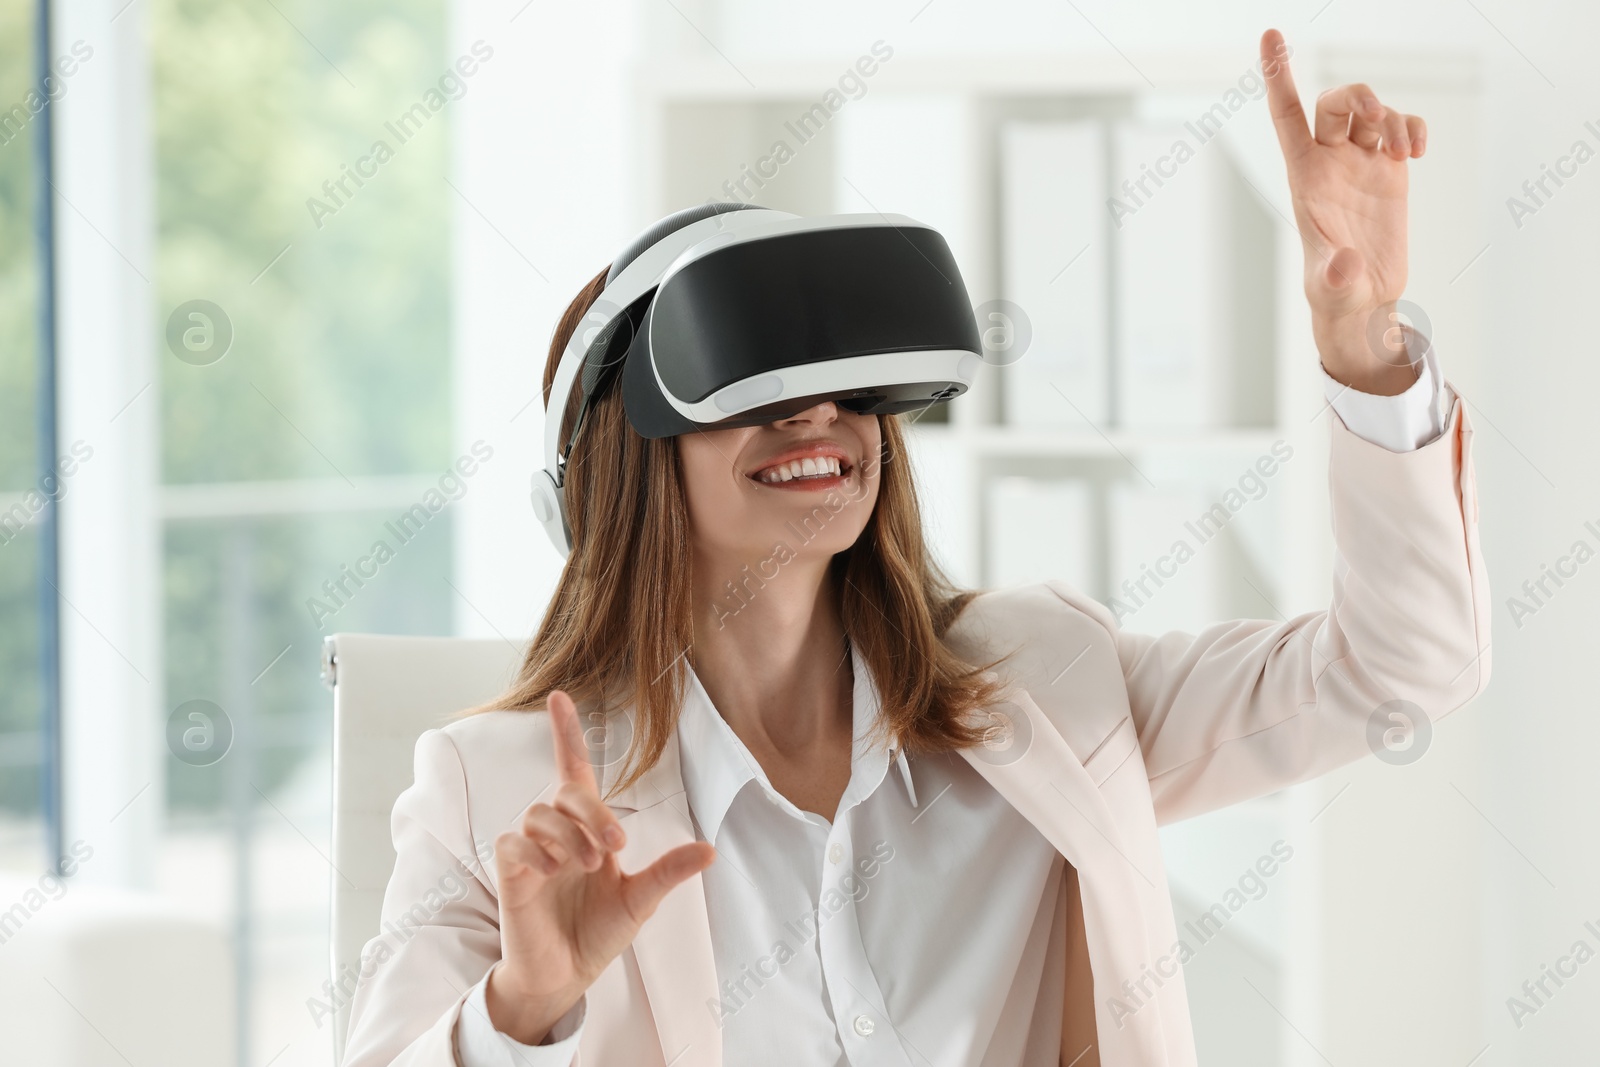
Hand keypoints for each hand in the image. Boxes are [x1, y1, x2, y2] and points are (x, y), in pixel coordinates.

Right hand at [484, 690, 715, 1044]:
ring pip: (539, 813)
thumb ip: (669, 872)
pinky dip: (535, 851)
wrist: (567, 976)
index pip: (573, 771)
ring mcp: (531, 851)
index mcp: (585, 829)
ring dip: (569, 834)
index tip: (559, 696)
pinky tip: (555, 871)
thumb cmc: (597, 932)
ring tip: (590, 864)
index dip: (566, 734)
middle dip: (592, 810)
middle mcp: (556, 833)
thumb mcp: (640, 900)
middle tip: (616, 846)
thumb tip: (709, 850)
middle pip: (565, 792)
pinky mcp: (511, 874)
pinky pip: (513, 843)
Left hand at [1260, 27, 1427, 395]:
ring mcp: (1359, 163)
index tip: (1270, 34)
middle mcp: (1329, 162)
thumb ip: (1336, 275)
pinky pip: (1400, 127)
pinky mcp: (1388, 171)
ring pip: (1369, 109)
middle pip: (1335, 102)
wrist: (1364, 300)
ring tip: (1401, 150)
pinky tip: (1415, 152)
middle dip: (1357, 97)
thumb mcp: (1333, 287)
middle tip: (1377, 122)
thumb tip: (1346, 265)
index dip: (1279, 74)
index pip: (1287, 114)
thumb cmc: (1336, 294)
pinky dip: (1412, 128)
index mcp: (1305, 177)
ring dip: (1390, 115)